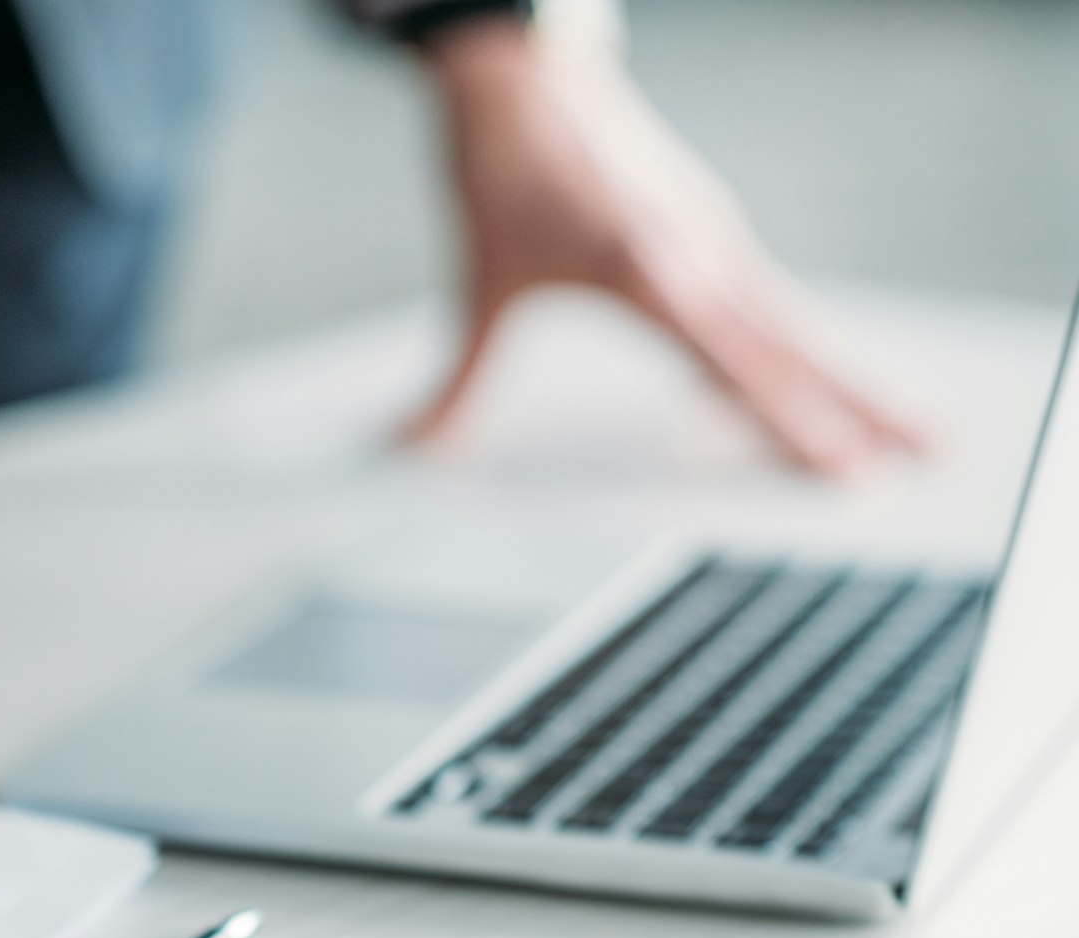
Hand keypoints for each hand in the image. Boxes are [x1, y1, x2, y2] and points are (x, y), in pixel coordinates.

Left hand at [409, 20, 924, 476]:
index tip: (840, 465)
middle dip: (857, 410)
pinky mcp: (709, 227)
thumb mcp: (483, 282)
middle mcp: (696, 255)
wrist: (523, 78)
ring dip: (853, 381)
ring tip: (911, 432)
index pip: (734, 366)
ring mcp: (712, 239)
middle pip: (793, 351)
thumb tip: (407, 445)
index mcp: (646, 271)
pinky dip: (801, 348)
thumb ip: (459, 378)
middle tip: (922, 460)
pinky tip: (821, 388)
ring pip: (796, 326)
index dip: (789, 422)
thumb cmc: (503, 172)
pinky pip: (769, 301)